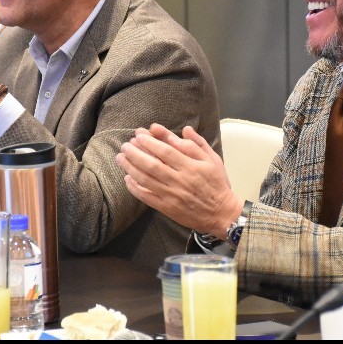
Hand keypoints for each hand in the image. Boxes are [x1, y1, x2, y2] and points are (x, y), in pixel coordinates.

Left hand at [115, 123, 242, 237]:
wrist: (221, 214)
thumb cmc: (217, 184)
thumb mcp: (213, 160)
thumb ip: (197, 144)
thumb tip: (184, 129)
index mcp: (191, 167)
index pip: (167, 151)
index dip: (151, 142)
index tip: (139, 135)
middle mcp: (180, 180)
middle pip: (152, 165)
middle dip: (136, 153)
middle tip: (125, 145)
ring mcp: (172, 195)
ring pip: (146, 180)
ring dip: (131, 168)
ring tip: (120, 158)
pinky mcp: (167, 208)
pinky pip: (147, 197)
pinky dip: (135, 188)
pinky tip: (127, 179)